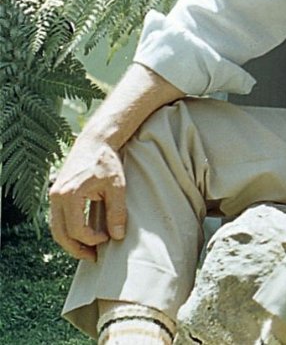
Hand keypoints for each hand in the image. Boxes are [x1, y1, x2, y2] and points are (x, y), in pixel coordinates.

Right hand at [48, 135, 125, 260]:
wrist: (95, 142)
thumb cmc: (107, 161)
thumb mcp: (116, 186)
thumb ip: (117, 211)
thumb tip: (117, 237)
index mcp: (69, 195)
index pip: (76, 229)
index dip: (91, 239)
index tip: (107, 239)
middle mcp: (56, 197)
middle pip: (60, 234)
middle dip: (76, 249)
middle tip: (93, 258)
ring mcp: (53, 196)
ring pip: (56, 229)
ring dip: (70, 242)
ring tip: (88, 250)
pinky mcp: (56, 195)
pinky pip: (57, 220)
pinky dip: (67, 231)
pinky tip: (83, 236)